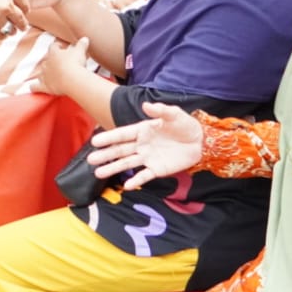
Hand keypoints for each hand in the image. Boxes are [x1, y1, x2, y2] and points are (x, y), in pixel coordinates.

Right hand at [0, 0, 29, 39]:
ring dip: (11, 31)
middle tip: (22, 27)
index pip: (24, 3)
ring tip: (11, 32)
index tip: (24, 13)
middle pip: (20, 19)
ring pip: (9, 29)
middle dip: (22, 24)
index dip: (25, 9)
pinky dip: (1, 36)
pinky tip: (0, 35)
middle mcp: (6, 4)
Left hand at [26, 36, 90, 95]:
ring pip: (40, 73)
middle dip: (51, 62)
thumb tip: (85, 38)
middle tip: (59, 64)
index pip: (53, 47)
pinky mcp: (44, 86)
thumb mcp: (80, 51)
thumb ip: (82, 44)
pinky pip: (35, 86)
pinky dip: (34, 87)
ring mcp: (44, 75)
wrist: (72, 79)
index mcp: (54, 53)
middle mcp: (47, 63)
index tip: (61, 47)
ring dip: (44, 74)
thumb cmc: (75, 63)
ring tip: (49, 75)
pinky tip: (32, 87)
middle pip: (46, 60)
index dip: (57, 47)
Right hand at [88, 102, 203, 186]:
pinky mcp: (157, 170)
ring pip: (127, 163)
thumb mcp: (174, 114)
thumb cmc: (184, 125)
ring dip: (113, 168)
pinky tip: (127, 185)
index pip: (122, 134)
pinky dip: (136, 181)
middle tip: (90, 159)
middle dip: (105, 155)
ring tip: (98, 173)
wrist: (200, 141)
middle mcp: (141, 145)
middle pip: (120, 150)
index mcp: (142, 130)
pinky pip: (144, 176)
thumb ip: (160, 110)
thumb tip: (145, 105)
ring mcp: (148, 158)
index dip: (109, 137)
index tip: (95, 141)